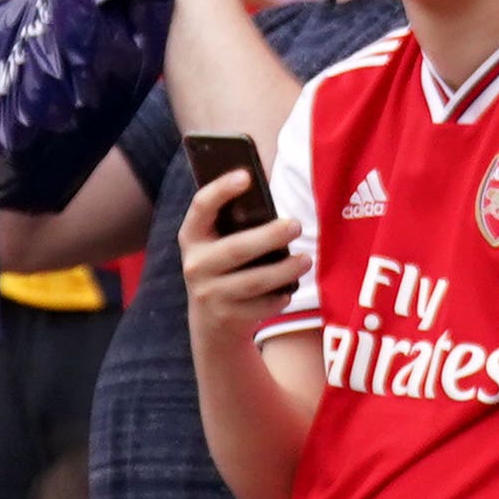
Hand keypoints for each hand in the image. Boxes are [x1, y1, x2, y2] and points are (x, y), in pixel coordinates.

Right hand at [177, 164, 299, 342]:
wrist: (211, 322)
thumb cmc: (226, 266)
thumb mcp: (220, 242)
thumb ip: (237, 221)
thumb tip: (269, 190)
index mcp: (192, 236)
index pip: (201, 207)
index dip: (221, 190)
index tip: (246, 175)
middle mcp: (195, 265)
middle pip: (236, 249)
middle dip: (269, 236)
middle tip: (297, 225)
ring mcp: (209, 295)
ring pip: (254, 281)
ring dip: (285, 270)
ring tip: (306, 259)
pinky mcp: (226, 318)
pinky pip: (261, 306)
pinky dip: (279, 297)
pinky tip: (289, 290)